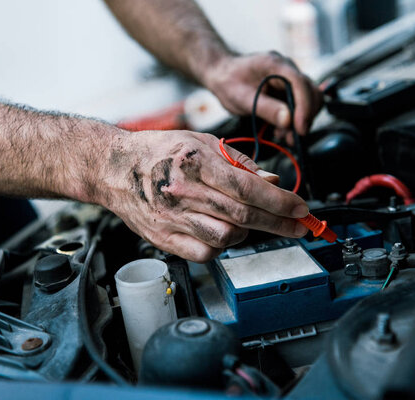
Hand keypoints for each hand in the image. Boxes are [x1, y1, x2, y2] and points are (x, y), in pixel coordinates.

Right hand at [96, 130, 309, 261]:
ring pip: (227, 237)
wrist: (114, 169)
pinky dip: (221, 246)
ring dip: (248, 232)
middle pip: (243, 216)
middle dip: (279, 223)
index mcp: (195, 163)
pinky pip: (205, 253)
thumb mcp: (201, 142)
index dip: (281, 202)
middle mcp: (184, 192)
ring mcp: (172, 218)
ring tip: (249, 221)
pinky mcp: (164, 238)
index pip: (248, 188)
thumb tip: (272, 181)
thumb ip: (239, 163)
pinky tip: (222, 231)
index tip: (301, 209)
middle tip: (298, 226)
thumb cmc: (158, 151)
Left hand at [203, 51, 323, 144]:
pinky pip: (300, 106)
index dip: (304, 107)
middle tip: (294, 137)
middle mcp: (287, 69)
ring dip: (300, 121)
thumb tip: (288, 120)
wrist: (223, 75)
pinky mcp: (288, 90)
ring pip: (309, 101)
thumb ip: (266, 108)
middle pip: (311, 92)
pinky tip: (281, 131)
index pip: (300, 83)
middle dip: (306, 116)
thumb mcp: (242, 98)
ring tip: (284, 137)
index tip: (300, 129)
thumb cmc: (229, 82)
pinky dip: (294, 121)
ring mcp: (290, 80)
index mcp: (275, 65)